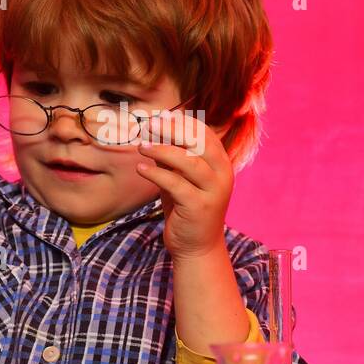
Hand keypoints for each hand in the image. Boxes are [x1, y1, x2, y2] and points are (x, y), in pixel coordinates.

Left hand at [134, 112, 233, 259]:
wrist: (197, 247)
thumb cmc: (187, 208)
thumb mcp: (180, 178)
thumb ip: (172, 158)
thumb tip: (154, 131)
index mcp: (221, 164)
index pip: (205, 134)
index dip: (183, 122)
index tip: (161, 116)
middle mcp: (223, 175)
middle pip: (200, 143)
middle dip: (174, 130)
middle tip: (150, 125)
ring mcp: (213, 192)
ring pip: (189, 162)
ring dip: (162, 150)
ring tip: (141, 146)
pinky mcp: (199, 207)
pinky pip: (176, 184)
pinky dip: (157, 173)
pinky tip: (141, 168)